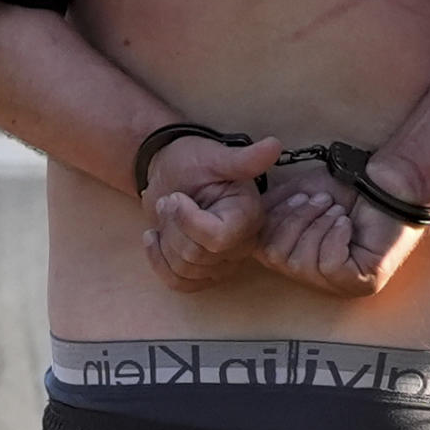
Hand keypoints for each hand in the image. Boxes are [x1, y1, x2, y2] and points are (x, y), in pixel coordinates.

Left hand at [140, 133, 280, 291]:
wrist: (171, 175)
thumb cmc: (193, 161)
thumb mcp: (215, 157)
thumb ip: (244, 159)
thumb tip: (275, 145)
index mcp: (249, 215)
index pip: (218, 238)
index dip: (189, 221)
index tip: (176, 197)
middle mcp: (242, 243)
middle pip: (196, 256)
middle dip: (172, 227)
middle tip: (168, 201)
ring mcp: (223, 262)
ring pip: (184, 270)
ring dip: (164, 241)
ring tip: (166, 215)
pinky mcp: (204, 273)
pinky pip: (178, 284)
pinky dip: (158, 262)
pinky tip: (154, 237)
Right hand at [255, 156, 428, 297]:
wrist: (388, 184)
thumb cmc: (345, 190)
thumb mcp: (297, 194)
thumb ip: (269, 209)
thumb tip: (248, 218)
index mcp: (295, 258)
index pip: (262, 251)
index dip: (275, 221)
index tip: (300, 197)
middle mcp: (313, 277)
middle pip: (278, 258)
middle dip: (298, 221)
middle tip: (323, 203)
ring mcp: (337, 285)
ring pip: (303, 263)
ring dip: (319, 226)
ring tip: (338, 213)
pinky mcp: (360, 284)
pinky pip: (330, 265)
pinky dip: (336, 237)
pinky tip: (349, 226)